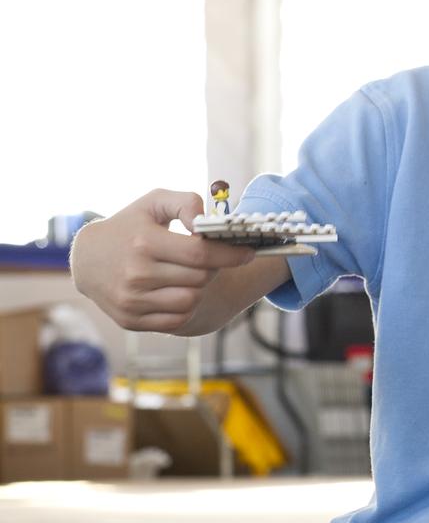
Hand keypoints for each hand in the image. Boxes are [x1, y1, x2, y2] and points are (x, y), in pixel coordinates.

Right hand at [71, 189, 254, 332]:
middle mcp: (136, 274)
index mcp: (145, 242)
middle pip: (200, 278)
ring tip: (188, 273)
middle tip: (206, 258)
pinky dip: (184, 306)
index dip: (230, 254)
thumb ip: (185, 203)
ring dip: (198, 288)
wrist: (86, 259)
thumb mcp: (153, 203)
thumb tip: (207, 222)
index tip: (248, 252)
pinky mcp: (130, 320)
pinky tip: (176, 290)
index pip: (200, 253)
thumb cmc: (129, 226)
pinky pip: (176, 319)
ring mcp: (132, 300)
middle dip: (211, 267)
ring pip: (191, 300)